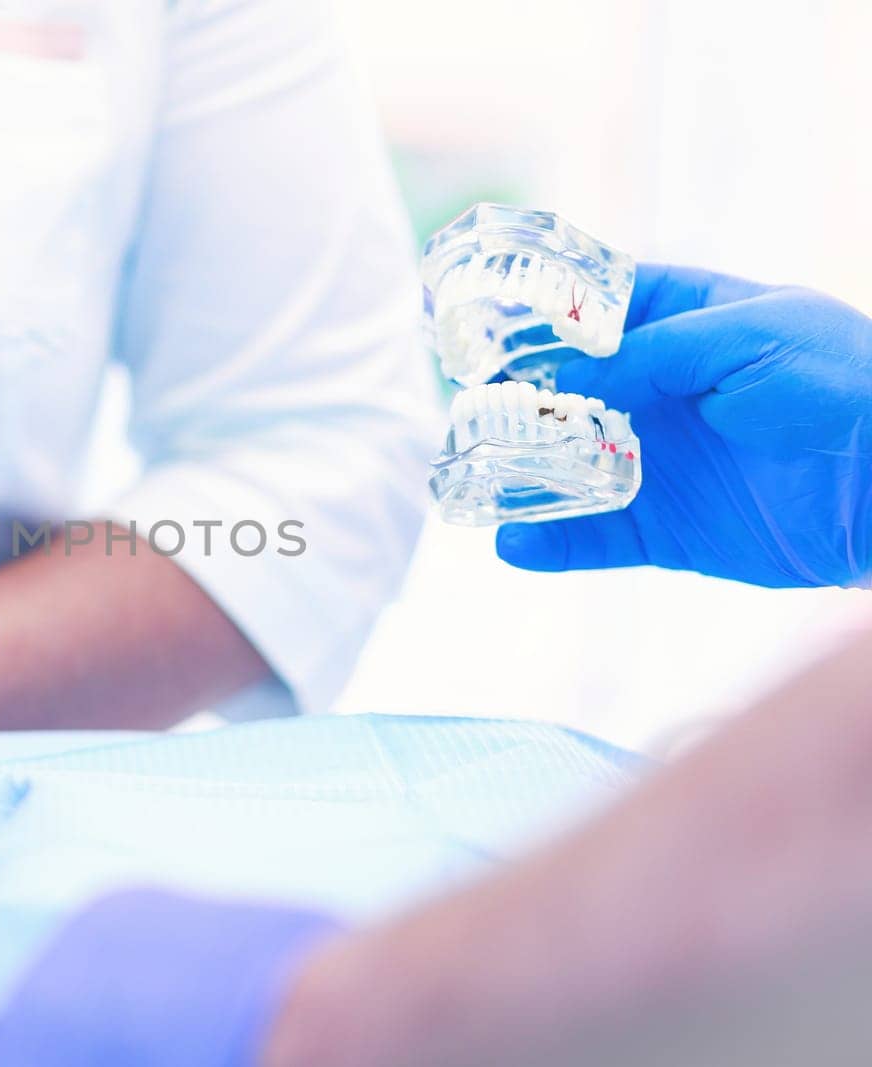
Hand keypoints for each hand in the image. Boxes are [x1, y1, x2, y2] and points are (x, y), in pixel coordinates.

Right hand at [496, 264, 871, 586]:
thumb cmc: (841, 385)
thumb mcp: (750, 335)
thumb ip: (654, 350)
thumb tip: (569, 377)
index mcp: (689, 326)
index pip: (600, 309)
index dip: (544, 313)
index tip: (485, 319)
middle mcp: (664, 393)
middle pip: (567, 390)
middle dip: (514, 396)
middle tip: (464, 404)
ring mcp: (660, 463)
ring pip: (566, 467)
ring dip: (517, 472)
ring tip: (467, 477)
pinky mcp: (666, 531)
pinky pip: (594, 539)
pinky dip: (550, 544)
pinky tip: (511, 544)